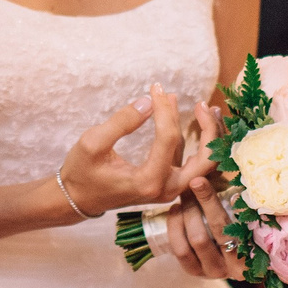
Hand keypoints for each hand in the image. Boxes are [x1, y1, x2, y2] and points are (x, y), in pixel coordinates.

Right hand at [58, 85, 199, 220]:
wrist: (78, 199)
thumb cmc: (81, 172)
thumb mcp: (93, 143)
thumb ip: (122, 122)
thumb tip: (148, 101)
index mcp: (148, 181)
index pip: (168, 139)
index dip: (163, 109)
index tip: (155, 88)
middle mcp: (165, 189)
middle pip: (205, 161)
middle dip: (208, 130)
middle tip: (201, 104)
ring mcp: (169, 190)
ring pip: (204, 164)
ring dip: (208, 136)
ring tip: (205, 107)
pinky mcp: (168, 185)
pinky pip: (191, 163)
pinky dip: (196, 141)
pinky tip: (193, 117)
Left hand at [161, 178, 244, 280]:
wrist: (234, 253)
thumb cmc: (243, 224)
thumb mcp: (244, 213)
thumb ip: (237, 199)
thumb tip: (218, 166)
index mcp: (252, 252)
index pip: (231, 224)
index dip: (211, 201)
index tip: (199, 180)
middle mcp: (234, 268)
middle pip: (213, 231)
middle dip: (198, 203)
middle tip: (190, 184)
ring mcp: (213, 272)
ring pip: (196, 240)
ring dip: (187, 213)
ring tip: (183, 196)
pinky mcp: (195, 272)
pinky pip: (180, 250)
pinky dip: (175, 228)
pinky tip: (175, 211)